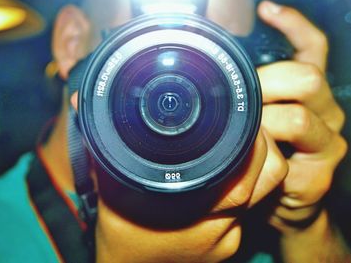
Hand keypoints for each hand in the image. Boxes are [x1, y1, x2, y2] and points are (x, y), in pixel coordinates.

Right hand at [93, 129, 287, 262]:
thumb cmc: (119, 233)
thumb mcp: (109, 186)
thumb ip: (104, 144)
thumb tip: (83, 103)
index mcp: (192, 206)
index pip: (246, 164)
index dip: (253, 137)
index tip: (244, 117)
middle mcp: (217, 226)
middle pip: (267, 176)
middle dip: (262, 145)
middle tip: (245, 127)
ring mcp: (227, 240)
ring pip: (262, 194)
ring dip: (257, 167)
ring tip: (236, 150)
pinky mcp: (230, 247)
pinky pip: (248, 211)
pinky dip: (240, 190)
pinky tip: (219, 182)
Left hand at [255, 0, 346, 231]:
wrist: (285, 206)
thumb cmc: (267, 156)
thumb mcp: (260, 119)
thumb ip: (252, 94)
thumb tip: (217, 71)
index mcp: (311, 91)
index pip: (313, 48)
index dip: (293, 25)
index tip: (266, 10)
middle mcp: (327, 110)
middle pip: (306, 77)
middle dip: (267, 84)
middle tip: (239, 102)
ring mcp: (329, 142)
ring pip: (298, 117)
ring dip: (263, 126)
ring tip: (244, 137)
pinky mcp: (321, 174)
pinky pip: (287, 160)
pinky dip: (264, 160)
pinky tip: (255, 164)